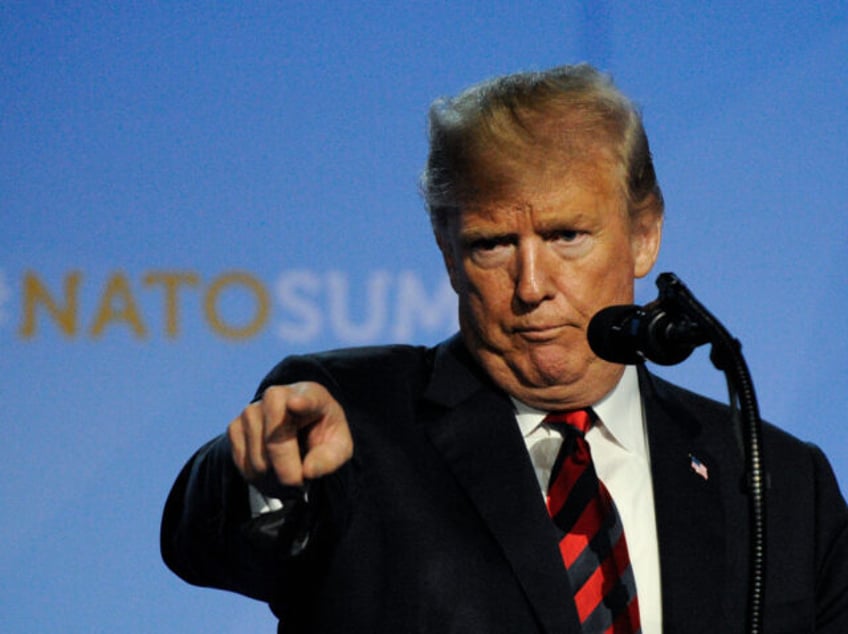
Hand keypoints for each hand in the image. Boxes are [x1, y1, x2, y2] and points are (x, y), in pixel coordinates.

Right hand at [228, 382, 352, 490]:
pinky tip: (272, 471)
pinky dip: (258, 479)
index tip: (296, 403)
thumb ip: (330, 459)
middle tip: (300, 483)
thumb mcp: (339, 447)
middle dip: (288, 473)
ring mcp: (251, 410)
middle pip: (276, 444)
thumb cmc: (322, 435)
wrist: (299, 428)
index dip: (301, 403)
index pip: (306, 399)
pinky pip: (243, 466)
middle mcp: (276, 396)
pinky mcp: (235, 426)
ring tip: (288, 474)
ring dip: (274, 480)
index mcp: (311, 395)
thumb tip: (308, 471)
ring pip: (258, 462)